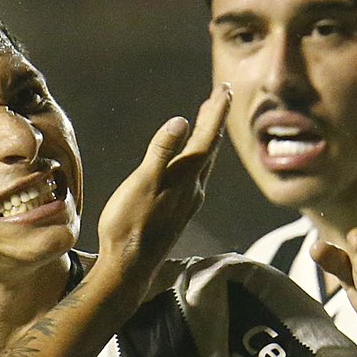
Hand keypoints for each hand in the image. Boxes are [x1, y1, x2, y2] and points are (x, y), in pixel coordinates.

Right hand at [93, 86, 230, 287]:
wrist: (129, 268)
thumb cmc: (129, 225)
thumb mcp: (142, 183)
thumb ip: (162, 152)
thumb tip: (181, 121)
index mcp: (186, 177)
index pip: (208, 136)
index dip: (217, 111)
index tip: (226, 88)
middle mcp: (193, 188)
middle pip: (210, 147)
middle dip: (215, 119)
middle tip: (221, 95)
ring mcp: (187, 202)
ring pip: (204, 163)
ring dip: (207, 138)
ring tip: (207, 120)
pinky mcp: (178, 213)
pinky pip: (195, 177)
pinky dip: (196, 158)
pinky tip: (190, 162)